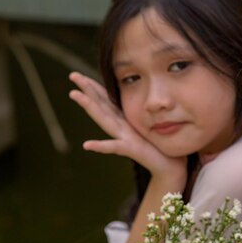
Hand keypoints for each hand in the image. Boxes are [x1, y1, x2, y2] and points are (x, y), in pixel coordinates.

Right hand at [68, 72, 186, 180]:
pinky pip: (115, 147)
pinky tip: (87, 145)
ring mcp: (123, 138)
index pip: (105, 99)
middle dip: (86, 89)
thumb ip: (139, 112)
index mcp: (124, 119)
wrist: (169, 167)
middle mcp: (120, 127)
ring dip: (89, 107)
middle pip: (100, 105)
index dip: (92, 86)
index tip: (77, 75)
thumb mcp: (147, 123)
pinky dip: (101, 146)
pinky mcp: (131, 150)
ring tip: (75, 95)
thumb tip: (141, 93)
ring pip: (104, 120)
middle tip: (72, 75)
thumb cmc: (159, 145)